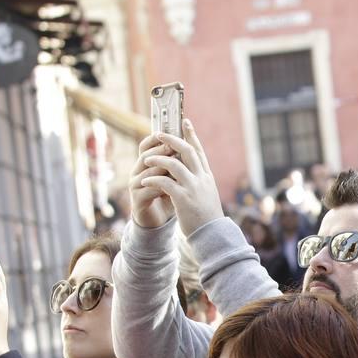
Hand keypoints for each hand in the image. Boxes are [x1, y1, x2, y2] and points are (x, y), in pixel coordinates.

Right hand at [130, 134, 173, 228]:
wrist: (159, 220)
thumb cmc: (168, 196)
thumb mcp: (175, 178)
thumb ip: (178, 164)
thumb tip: (191, 144)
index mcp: (146, 164)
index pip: (146, 146)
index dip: (156, 138)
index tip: (169, 131)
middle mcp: (137, 172)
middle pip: (146, 156)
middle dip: (161, 151)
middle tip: (174, 148)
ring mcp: (135, 185)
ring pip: (147, 172)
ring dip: (162, 169)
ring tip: (176, 167)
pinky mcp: (137, 199)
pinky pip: (148, 189)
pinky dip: (160, 187)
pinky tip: (171, 187)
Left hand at [141, 120, 224, 235]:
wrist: (213, 235)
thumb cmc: (207, 217)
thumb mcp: (207, 195)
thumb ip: (199, 181)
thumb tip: (190, 170)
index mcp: (207, 177)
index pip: (199, 151)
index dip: (191, 135)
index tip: (185, 122)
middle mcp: (201, 179)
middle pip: (187, 151)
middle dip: (171, 139)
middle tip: (159, 133)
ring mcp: (193, 188)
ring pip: (173, 164)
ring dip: (157, 159)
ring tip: (146, 160)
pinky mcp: (183, 198)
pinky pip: (164, 183)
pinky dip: (152, 180)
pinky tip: (144, 181)